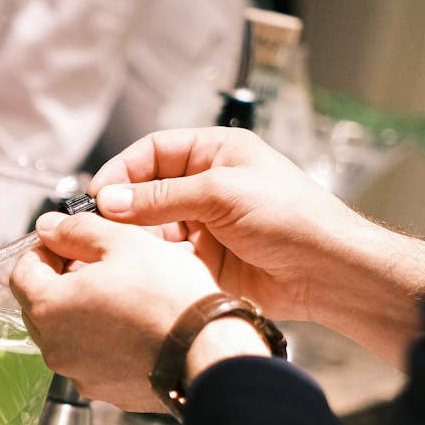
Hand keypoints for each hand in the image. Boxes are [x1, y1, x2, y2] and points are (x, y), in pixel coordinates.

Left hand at [12, 212, 240, 411]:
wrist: (206, 351)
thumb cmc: (168, 297)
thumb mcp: (122, 243)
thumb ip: (77, 231)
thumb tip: (50, 227)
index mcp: (49, 308)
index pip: (21, 273)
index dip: (42, 251)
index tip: (65, 242)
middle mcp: (54, 348)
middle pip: (38, 305)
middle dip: (58, 280)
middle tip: (93, 264)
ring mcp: (77, 373)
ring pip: (64, 333)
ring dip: (79, 310)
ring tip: (117, 293)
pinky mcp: (103, 390)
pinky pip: (89, 358)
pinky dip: (100, 339)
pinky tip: (131, 324)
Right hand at [90, 128, 424, 367]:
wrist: (325, 272)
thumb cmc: (293, 218)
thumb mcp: (220, 193)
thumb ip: (161, 197)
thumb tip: (109, 200)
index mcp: (216, 154)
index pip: (153, 152)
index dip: (123, 170)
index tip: (98, 194)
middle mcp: (207, 186)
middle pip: (147, 192)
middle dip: (125, 209)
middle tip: (101, 227)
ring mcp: (205, 225)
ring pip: (152, 229)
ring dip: (139, 239)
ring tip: (126, 251)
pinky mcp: (204, 261)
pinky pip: (166, 259)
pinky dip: (155, 264)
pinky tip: (150, 270)